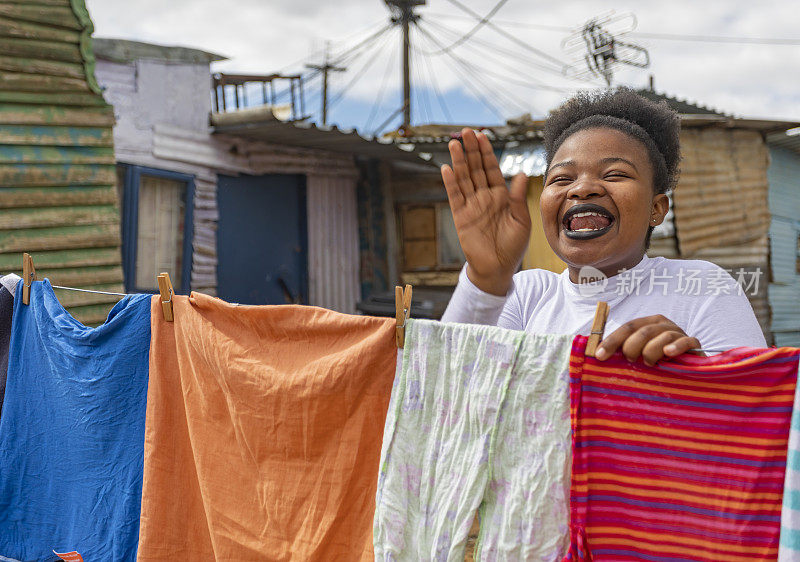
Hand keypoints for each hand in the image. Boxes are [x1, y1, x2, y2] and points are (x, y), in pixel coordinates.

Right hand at [441, 128, 530, 295]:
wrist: (499, 269)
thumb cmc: (513, 247)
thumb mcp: (522, 220)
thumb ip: (518, 197)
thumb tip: (520, 173)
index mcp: (501, 196)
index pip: (492, 169)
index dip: (487, 152)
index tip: (483, 135)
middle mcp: (484, 198)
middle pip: (476, 169)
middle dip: (471, 150)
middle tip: (466, 131)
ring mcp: (471, 206)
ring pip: (464, 179)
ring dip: (459, 161)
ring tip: (454, 144)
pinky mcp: (461, 217)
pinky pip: (455, 197)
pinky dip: (450, 183)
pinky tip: (446, 168)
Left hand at [595, 315, 700, 365]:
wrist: (689, 366)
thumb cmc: (658, 360)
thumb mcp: (638, 353)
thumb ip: (622, 350)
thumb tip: (596, 354)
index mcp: (647, 323)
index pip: (627, 327)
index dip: (612, 341)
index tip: (599, 356)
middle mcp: (662, 324)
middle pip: (643, 331)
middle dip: (632, 347)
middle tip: (631, 360)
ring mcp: (679, 332)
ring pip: (662, 337)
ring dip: (651, 351)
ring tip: (649, 363)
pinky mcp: (694, 343)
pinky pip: (686, 341)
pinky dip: (676, 347)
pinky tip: (668, 353)